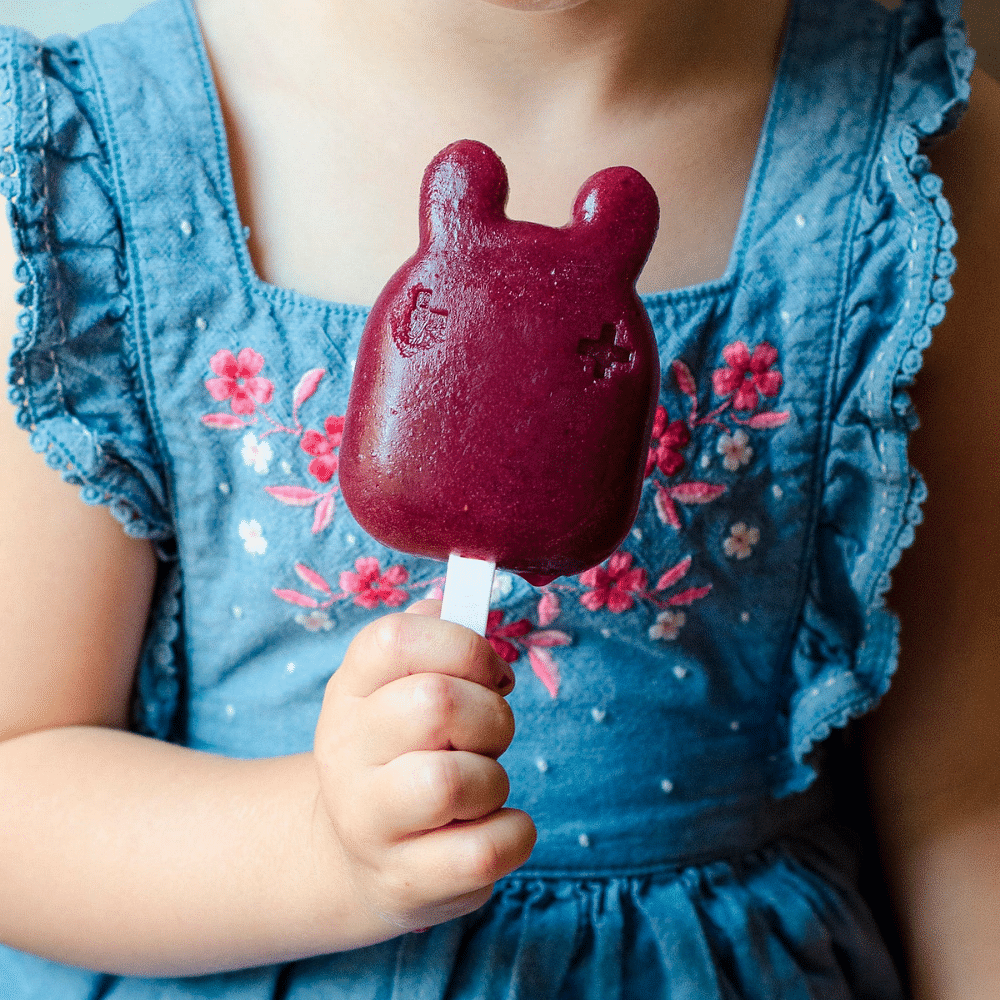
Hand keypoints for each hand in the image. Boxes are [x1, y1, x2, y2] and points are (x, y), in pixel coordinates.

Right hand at [313, 600, 535, 933]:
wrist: (361, 854)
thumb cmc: (404, 753)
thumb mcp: (401, 689)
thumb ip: (434, 638)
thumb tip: (461, 598)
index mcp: (349, 691)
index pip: (397, 639)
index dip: (465, 647)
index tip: (491, 674)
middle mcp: (345, 752)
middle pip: (436, 703)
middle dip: (491, 716)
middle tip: (489, 736)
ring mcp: (368, 823)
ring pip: (453, 782)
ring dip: (495, 780)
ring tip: (480, 788)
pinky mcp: (405, 881)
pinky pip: (486, 850)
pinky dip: (514, 833)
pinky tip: (493, 827)